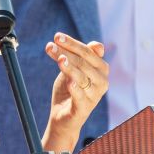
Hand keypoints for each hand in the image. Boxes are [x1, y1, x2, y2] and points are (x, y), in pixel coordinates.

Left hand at [44, 33, 107, 152]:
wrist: (62, 116)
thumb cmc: (69, 90)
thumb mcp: (72, 69)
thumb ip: (80, 57)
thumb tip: (97, 44)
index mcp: (101, 69)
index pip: (89, 52)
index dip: (73, 43)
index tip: (57, 37)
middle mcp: (102, 81)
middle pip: (84, 62)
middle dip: (67, 52)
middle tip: (51, 45)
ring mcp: (95, 96)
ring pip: (82, 77)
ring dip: (69, 67)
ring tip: (59, 59)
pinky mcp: (84, 109)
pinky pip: (81, 97)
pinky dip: (76, 89)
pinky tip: (70, 83)